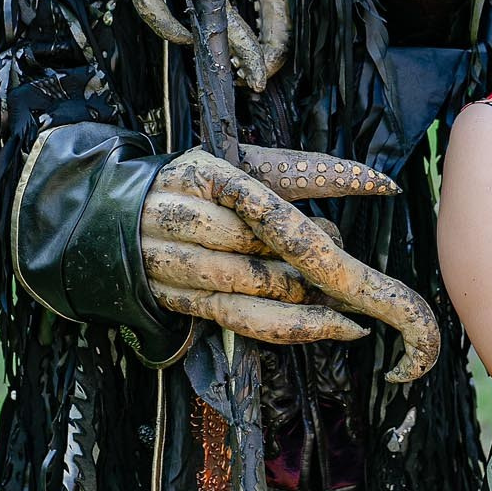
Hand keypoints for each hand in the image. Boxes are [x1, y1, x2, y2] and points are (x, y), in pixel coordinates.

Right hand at [141, 146, 439, 380]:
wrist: (107, 224)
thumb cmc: (192, 188)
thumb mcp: (237, 165)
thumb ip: (302, 170)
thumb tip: (380, 183)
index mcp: (199, 175)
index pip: (269, 185)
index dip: (328, 184)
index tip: (384, 186)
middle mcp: (182, 220)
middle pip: (265, 238)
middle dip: (319, 250)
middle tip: (361, 261)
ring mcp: (177, 267)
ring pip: (258, 284)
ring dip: (312, 290)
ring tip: (354, 294)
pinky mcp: (184, 304)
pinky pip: (246, 320)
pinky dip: (298, 325)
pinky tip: (339, 325)